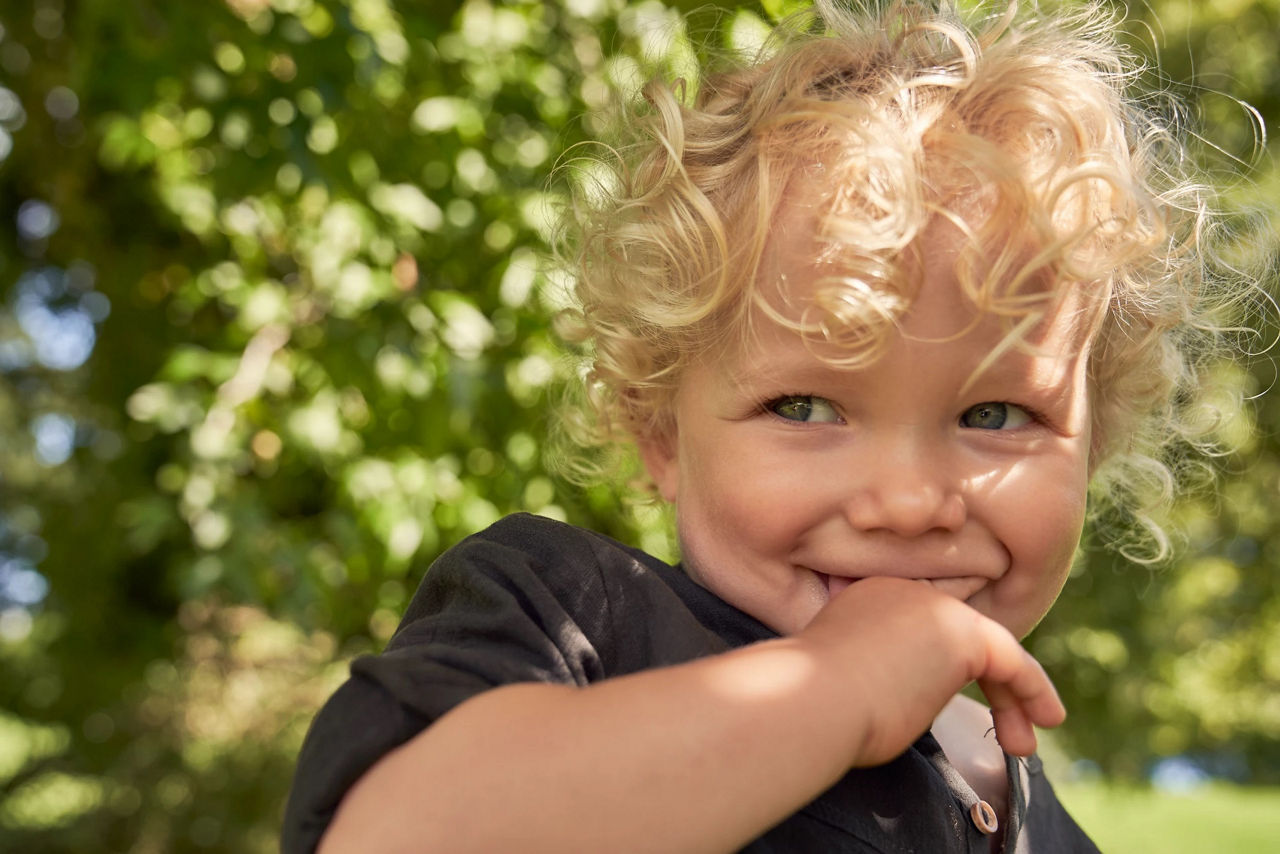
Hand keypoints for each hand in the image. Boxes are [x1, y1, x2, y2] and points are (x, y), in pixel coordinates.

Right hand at [797, 576, 1064, 765]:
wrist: (811, 697)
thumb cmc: (816, 704)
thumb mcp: (845, 676)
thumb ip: (877, 672)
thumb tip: (900, 697)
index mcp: (871, 596)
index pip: (924, 626)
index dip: (946, 665)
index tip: (950, 699)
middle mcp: (905, 592)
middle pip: (961, 634)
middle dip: (987, 680)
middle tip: (1005, 727)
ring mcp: (936, 608)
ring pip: (989, 648)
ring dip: (1011, 696)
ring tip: (1022, 740)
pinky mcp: (962, 633)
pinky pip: (1013, 663)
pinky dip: (1033, 690)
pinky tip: (1047, 716)